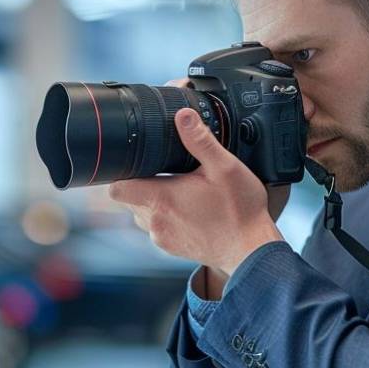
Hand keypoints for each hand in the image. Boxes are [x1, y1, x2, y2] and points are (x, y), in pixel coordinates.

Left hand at [109, 105, 283, 276]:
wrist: (251, 250)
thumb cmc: (240, 211)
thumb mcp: (225, 168)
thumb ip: (201, 141)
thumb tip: (183, 116)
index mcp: (162, 199)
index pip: (117, 188)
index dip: (121, 174)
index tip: (136, 164)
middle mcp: (155, 221)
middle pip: (128, 199)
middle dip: (140, 184)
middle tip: (165, 173)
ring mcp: (162, 237)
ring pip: (141, 214)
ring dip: (152, 202)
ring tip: (179, 191)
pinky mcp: (171, 248)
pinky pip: (156, 229)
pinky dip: (165, 218)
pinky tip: (187, 210)